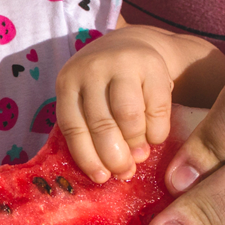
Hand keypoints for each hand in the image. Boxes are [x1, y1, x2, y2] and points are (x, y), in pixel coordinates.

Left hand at [56, 26, 176, 181]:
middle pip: (101, 123)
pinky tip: (155, 138)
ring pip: (128, 116)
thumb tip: (108, 173)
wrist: (131, 46)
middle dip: (114, 155)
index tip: (102, 178)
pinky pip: (156, 108)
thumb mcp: (85, 99)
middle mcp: (91, 69)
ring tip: (140, 155)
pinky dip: (157, 131)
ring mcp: (122, 63)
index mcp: (67, 82)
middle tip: (125, 172)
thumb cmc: (103, 86)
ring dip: (135, 143)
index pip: (73, 126)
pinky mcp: (152, 65)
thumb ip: (88, 128)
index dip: (87, 157)